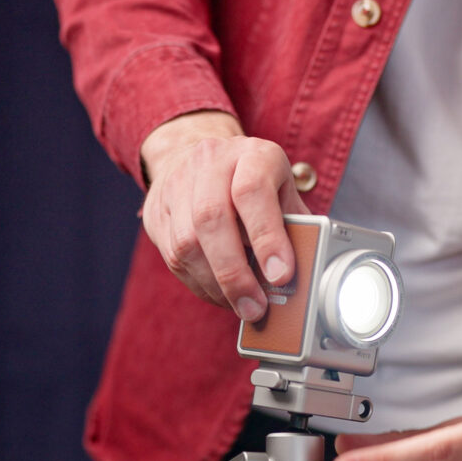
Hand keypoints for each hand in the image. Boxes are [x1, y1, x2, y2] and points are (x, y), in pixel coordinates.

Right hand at [139, 110, 309, 320]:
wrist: (206, 161)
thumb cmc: (256, 184)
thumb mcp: (284, 195)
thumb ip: (295, 229)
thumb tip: (304, 276)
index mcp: (252, 154)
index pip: (252, 191)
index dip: (267, 237)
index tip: (280, 275)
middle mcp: (210, 162)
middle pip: (211, 219)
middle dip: (235, 273)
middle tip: (255, 306)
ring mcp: (177, 184)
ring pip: (187, 243)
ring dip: (215, 285)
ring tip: (240, 306)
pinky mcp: (157, 211)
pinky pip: (174, 257)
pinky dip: (200, 285)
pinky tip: (220, 295)